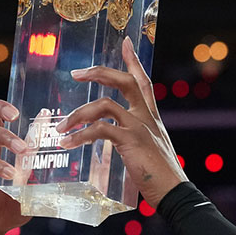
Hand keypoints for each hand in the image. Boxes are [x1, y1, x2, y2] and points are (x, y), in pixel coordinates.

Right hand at [0, 100, 32, 234]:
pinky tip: (11, 174)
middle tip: (15, 115)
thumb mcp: (31, 187)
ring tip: (22, 149)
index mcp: (4, 146)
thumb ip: (42, 175)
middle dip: (1, 108)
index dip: (26, 110)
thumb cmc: (9, 206)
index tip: (45, 112)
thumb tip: (70, 174)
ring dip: (6, 138)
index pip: (10, 119)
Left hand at [60, 36, 188, 209]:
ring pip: (104, 105)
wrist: (174, 193)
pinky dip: (80, 136)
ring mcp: (139, 127)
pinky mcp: (131, 141)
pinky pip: (100, 130)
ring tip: (60, 128)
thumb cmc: (160, 177)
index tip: (125, 41)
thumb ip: (134, 138)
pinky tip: (68, 143)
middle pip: (124, 81)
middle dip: (99, 73)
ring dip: (78, 114)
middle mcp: (146, 117)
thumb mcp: (149, 150)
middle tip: (76, 73)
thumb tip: (118, 139)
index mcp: (151, 117)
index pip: (142, 81)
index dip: (133, 60)